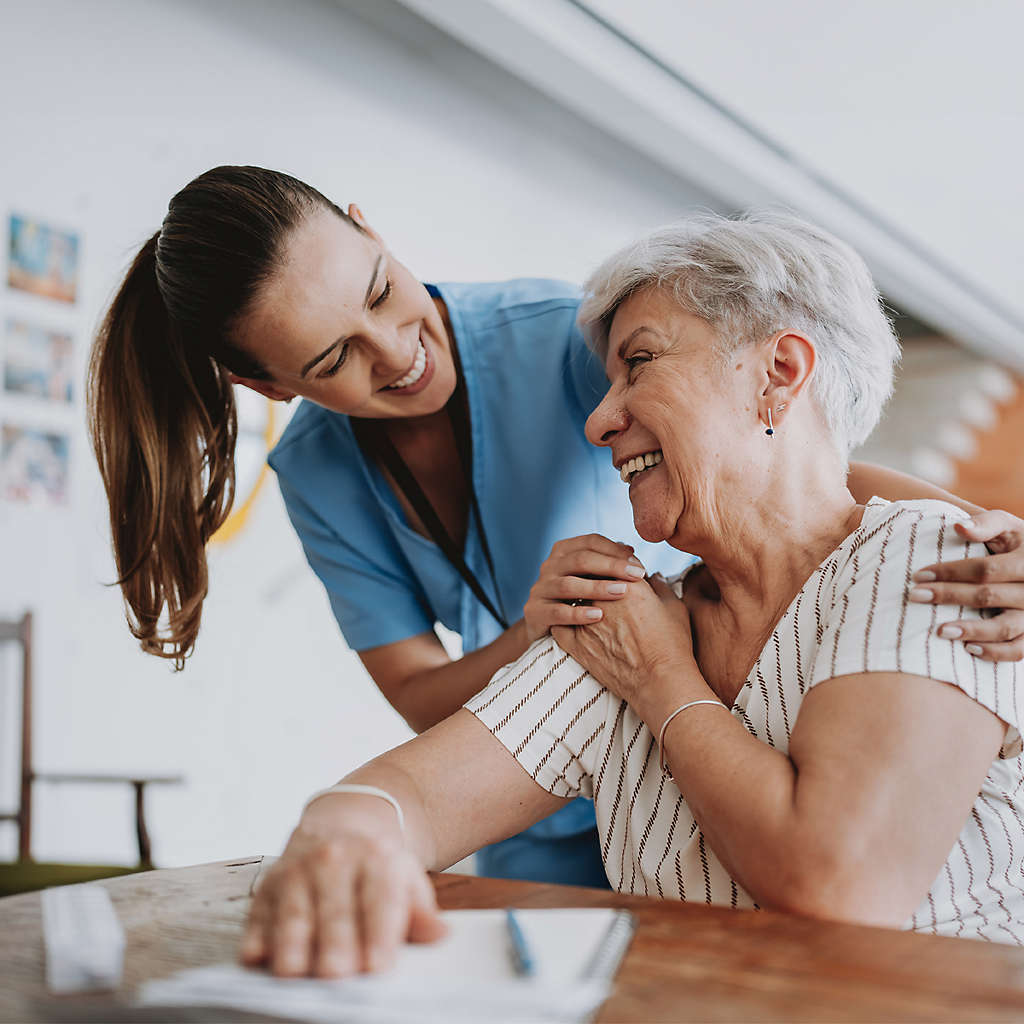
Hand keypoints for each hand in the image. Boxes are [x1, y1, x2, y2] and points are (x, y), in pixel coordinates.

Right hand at [241, 823, 444, 977]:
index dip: (379, 936)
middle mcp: (335, 860)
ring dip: (292, 943)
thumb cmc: (377, 867)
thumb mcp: (406, 879)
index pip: (380, 901)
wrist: (342, 824)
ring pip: (294, 912)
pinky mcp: (269, 885)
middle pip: (335, 911)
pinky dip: (257, 936)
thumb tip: (439, 933)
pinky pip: (260, 914)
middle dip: (334, 944)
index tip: (378, 968)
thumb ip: (420, 912)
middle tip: (335, 975)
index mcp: (377, 859)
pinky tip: (255, 956)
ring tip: (293, 972)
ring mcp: (299, 871)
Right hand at [524, 534, 646, 642]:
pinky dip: (578, 614)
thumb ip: (608, 563)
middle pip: (580, 560)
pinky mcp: (534, 611)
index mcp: (563, 551)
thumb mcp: (591, 577)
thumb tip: (630, 552)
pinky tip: (599, 616)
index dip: (615, 550)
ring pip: (568, 585)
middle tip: (637, 576)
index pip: (590, 542)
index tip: (638, 564)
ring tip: (621, 592)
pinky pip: (557, 612)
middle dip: (611, 566)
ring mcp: (540, 588)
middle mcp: (549, 566)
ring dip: (597, 588)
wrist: (547, 626)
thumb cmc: (577, 598)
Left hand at [552, 574, 698, 717]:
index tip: (617, 570)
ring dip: (577, 597)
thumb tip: (654, 576)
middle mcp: (603, 597)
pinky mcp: (575, 643)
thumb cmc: (673, 646)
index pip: (613, 562)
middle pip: (589, 575)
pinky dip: (563, 621)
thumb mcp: (674, 608)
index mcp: (629, 584)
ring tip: (583, 603)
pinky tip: (568, 622)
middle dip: (593, 576)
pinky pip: (559, 624)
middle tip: (597, 583)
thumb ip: (660, 586)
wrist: (660, 683)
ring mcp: (586, 620)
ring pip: (572, 597)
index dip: (615, 564)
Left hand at [910, 509, 1023, 661]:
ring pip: (1006, 627)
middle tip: (915, 596)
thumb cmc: (1017, 542)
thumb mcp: (1008, 526)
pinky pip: (1019, 649)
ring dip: (972, 630)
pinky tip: (969, 648)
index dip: (951, 572)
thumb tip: (958, 527)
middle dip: (950, 596)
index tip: (919, 575)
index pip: (986, 569)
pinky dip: (996, 652)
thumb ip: (986, 524)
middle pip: (989, 596)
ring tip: (939, 630)